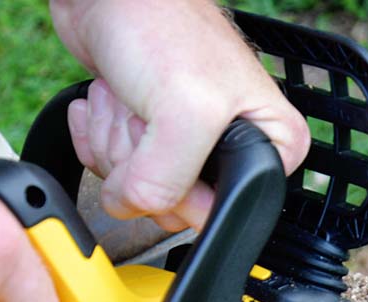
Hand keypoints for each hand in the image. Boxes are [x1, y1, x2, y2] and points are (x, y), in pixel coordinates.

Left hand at [51, 0, 309, 232]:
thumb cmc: (160, 23)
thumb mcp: (184, 112)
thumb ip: (168, 181)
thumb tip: (138, 209)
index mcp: (271, 146)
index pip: (222, 212)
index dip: (182, 191)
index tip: (172, 144)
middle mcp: (233, 150)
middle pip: (173, 207)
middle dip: (141, 161)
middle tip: (147, 113)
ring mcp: (186, 147)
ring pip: (138, 190)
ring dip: (115, 142)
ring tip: (130, 97)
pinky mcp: (145, 140)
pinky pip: (111, 173)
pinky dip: (96, 137)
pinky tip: (110, 100)